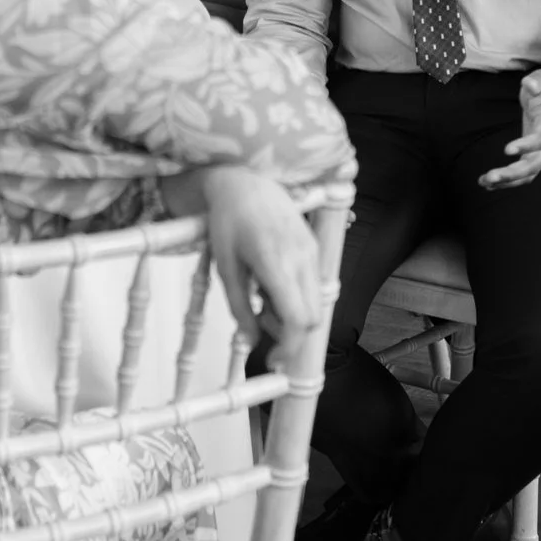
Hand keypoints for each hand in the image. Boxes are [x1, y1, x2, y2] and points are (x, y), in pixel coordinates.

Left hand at [179, 165, 323, 345]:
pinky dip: (296, 295)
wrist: (244, 180)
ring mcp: (311, 250)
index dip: (288, 347)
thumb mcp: (224, 268)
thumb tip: (250, 340)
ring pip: (315, 302)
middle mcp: (301, 258)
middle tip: (260, 321)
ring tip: (262, 295)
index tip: (272, 359)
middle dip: (289, 332)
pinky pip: (313, 283)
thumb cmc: (228, 221)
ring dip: (292, 313)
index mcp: (275, 263)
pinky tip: (272, 280)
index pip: (298, 320)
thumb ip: (239, 307)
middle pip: (312, 317)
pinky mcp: (313, 245)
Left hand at [480, 70, 540, 190]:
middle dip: (512, 173)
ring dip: (507, 181)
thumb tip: (530, 84)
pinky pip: (521, 174)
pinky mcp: (533, 157)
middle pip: (533, 165)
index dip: (525, 146)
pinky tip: (488, 184)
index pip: (540, 139)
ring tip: (484, 182)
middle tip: (490, 176)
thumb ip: (537, 82)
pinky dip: (506, 181)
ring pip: (527, 174)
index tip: (506, 150)